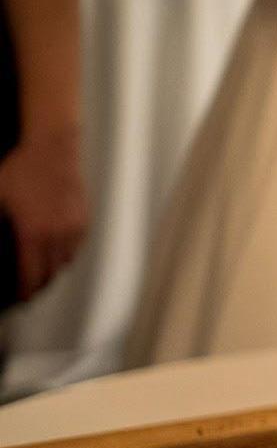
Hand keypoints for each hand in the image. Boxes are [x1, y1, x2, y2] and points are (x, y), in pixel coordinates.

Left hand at [0, 128, 86, 299]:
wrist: (52, 148)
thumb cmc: (22, 168)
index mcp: (34, 234)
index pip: (32, 275)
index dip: (25, 291)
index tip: (21, 298)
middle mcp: (58, 236)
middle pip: (51, 274)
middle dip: (39, 285)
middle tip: (29, 288)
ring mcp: (74, 228)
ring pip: (66, 261)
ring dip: (53, 268)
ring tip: (42, 268)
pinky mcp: (83, 219)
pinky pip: (75, 245)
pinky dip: (65, 251)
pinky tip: (55, 246)